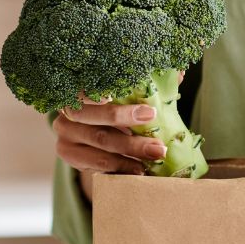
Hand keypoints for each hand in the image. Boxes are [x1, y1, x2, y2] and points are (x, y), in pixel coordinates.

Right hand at [52, 71, 184, 176]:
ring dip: (130, 150)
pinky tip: (138, 168)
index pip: (86, 87)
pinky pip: (97, 164)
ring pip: (100, 142)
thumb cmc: (113, 109)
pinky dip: (121, 166)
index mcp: (77, 89)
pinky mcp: (70, 156)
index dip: (101, 92)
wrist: (92, 137)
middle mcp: (66, 111)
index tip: (118, 95)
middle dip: (128, 123)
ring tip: (155, 154)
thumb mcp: (125, 96)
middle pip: (96, 117)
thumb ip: (147, 85)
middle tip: (154, 127)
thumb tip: (179, 74)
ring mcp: (65, 136)